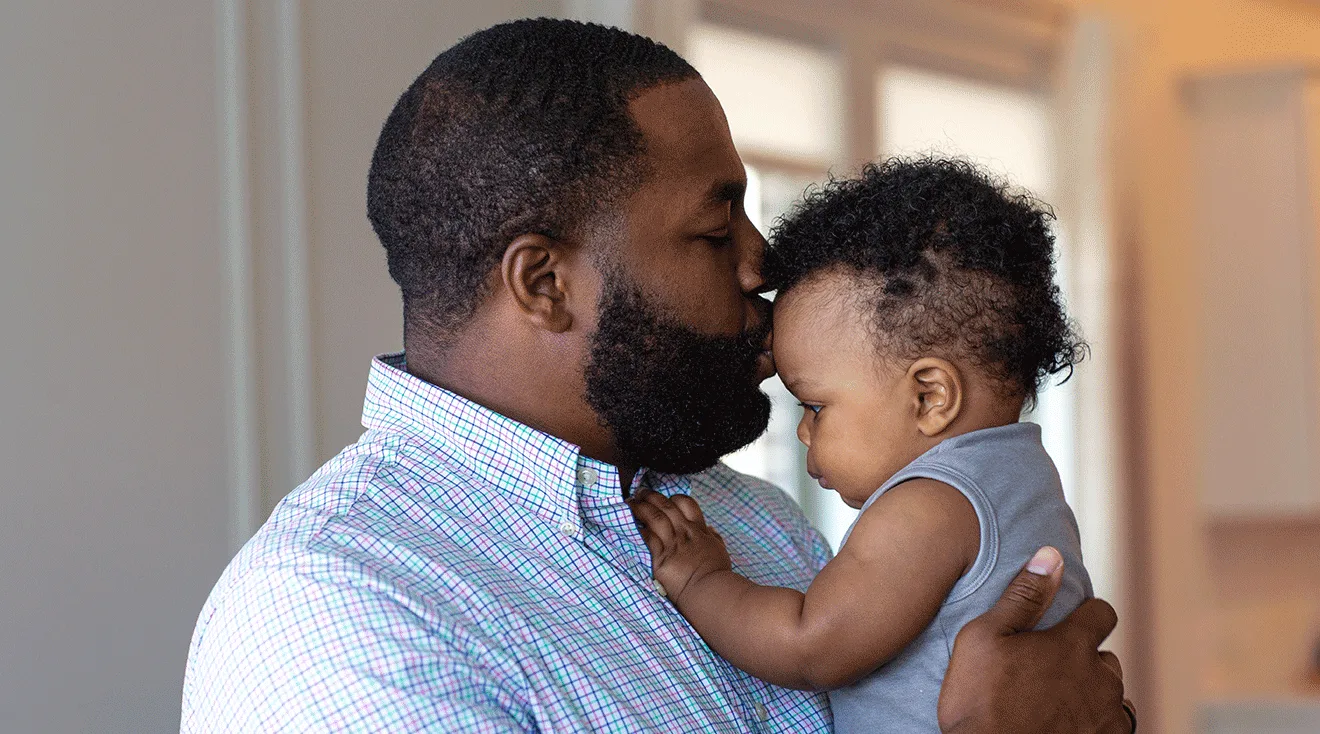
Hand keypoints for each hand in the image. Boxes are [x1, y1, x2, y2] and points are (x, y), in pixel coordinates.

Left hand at [627, 489, 731, 602]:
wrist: (710, 591)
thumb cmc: (716, 574)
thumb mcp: (719, 550)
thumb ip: (713, 538)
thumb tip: (710, 529)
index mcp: (699, 530)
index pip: (686, 504)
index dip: (674, 498)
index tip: (665, 498)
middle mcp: (685, 533)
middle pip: (666, 507)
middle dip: (652, 497)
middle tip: (640, 492)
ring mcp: (673, 544)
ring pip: (655, 518)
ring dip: (641, 508)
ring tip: (631, 503)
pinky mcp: (662, 559)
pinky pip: (648, 539)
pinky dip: (640, 530)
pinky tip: (632, 526)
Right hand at [938, 547, 1132, 732]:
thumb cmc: (980, 702)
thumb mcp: (984, 637)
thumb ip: (1023, 596)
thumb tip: (1052, 556)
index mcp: (1073, 644)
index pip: (1102, 613)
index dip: (1085, 614)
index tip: (1065, 624)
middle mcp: (1100, 677)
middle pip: (1104, 657)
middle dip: (1083, 660)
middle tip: (1047, 672)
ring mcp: (1107, 714)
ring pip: (1111, 694)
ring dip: (1091, 693)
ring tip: (1057, 702)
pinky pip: (1115, 725)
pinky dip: (1096, 722)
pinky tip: (1068, 724)